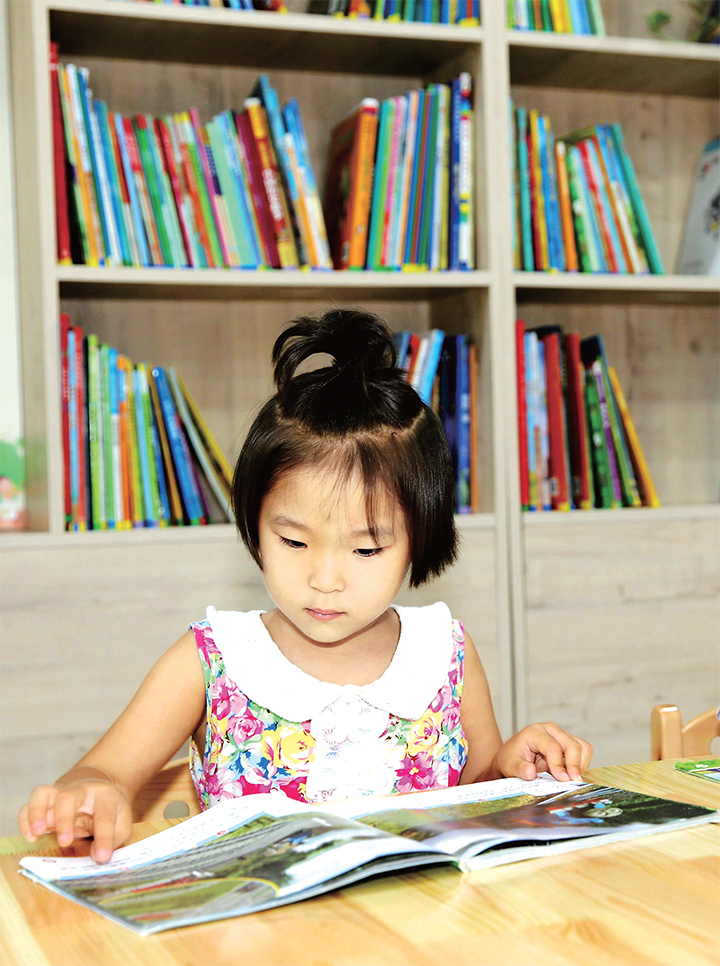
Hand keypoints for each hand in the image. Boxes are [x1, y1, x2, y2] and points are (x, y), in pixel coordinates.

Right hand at [18, 774, 132, 863]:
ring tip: (38, 833)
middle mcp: (79, 790)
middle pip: (68, 797)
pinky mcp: (44, 802)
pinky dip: (25, 820)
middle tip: (64, 842)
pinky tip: (31, 837)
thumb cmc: (109, 809)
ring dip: (37, 812)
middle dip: (64, 819)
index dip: (104, 837)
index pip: (104, 814)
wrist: (95, 787)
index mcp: (104, 796)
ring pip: (42, 793)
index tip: (102, 857)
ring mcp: (59, 793)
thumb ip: (113, 839)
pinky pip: (28, 805)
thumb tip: (97, 857)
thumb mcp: (121, 822)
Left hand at [493, 722, 592, 782]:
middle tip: (574, 783)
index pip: (553, 747)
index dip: (559, 765)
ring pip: (582, 747)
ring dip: (580, 764)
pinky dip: (581, 764)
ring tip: (570, 779)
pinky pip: (583, 752)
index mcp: (535, 732)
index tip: (563, 780)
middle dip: (575, 765)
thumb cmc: (512, 758)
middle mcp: (551, 729)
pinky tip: (570, 774)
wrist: (514, 756)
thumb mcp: (509, 764)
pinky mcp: (568, 742)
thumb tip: (530, 773)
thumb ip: (519, 768)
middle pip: (572, 745)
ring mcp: (561, 735)